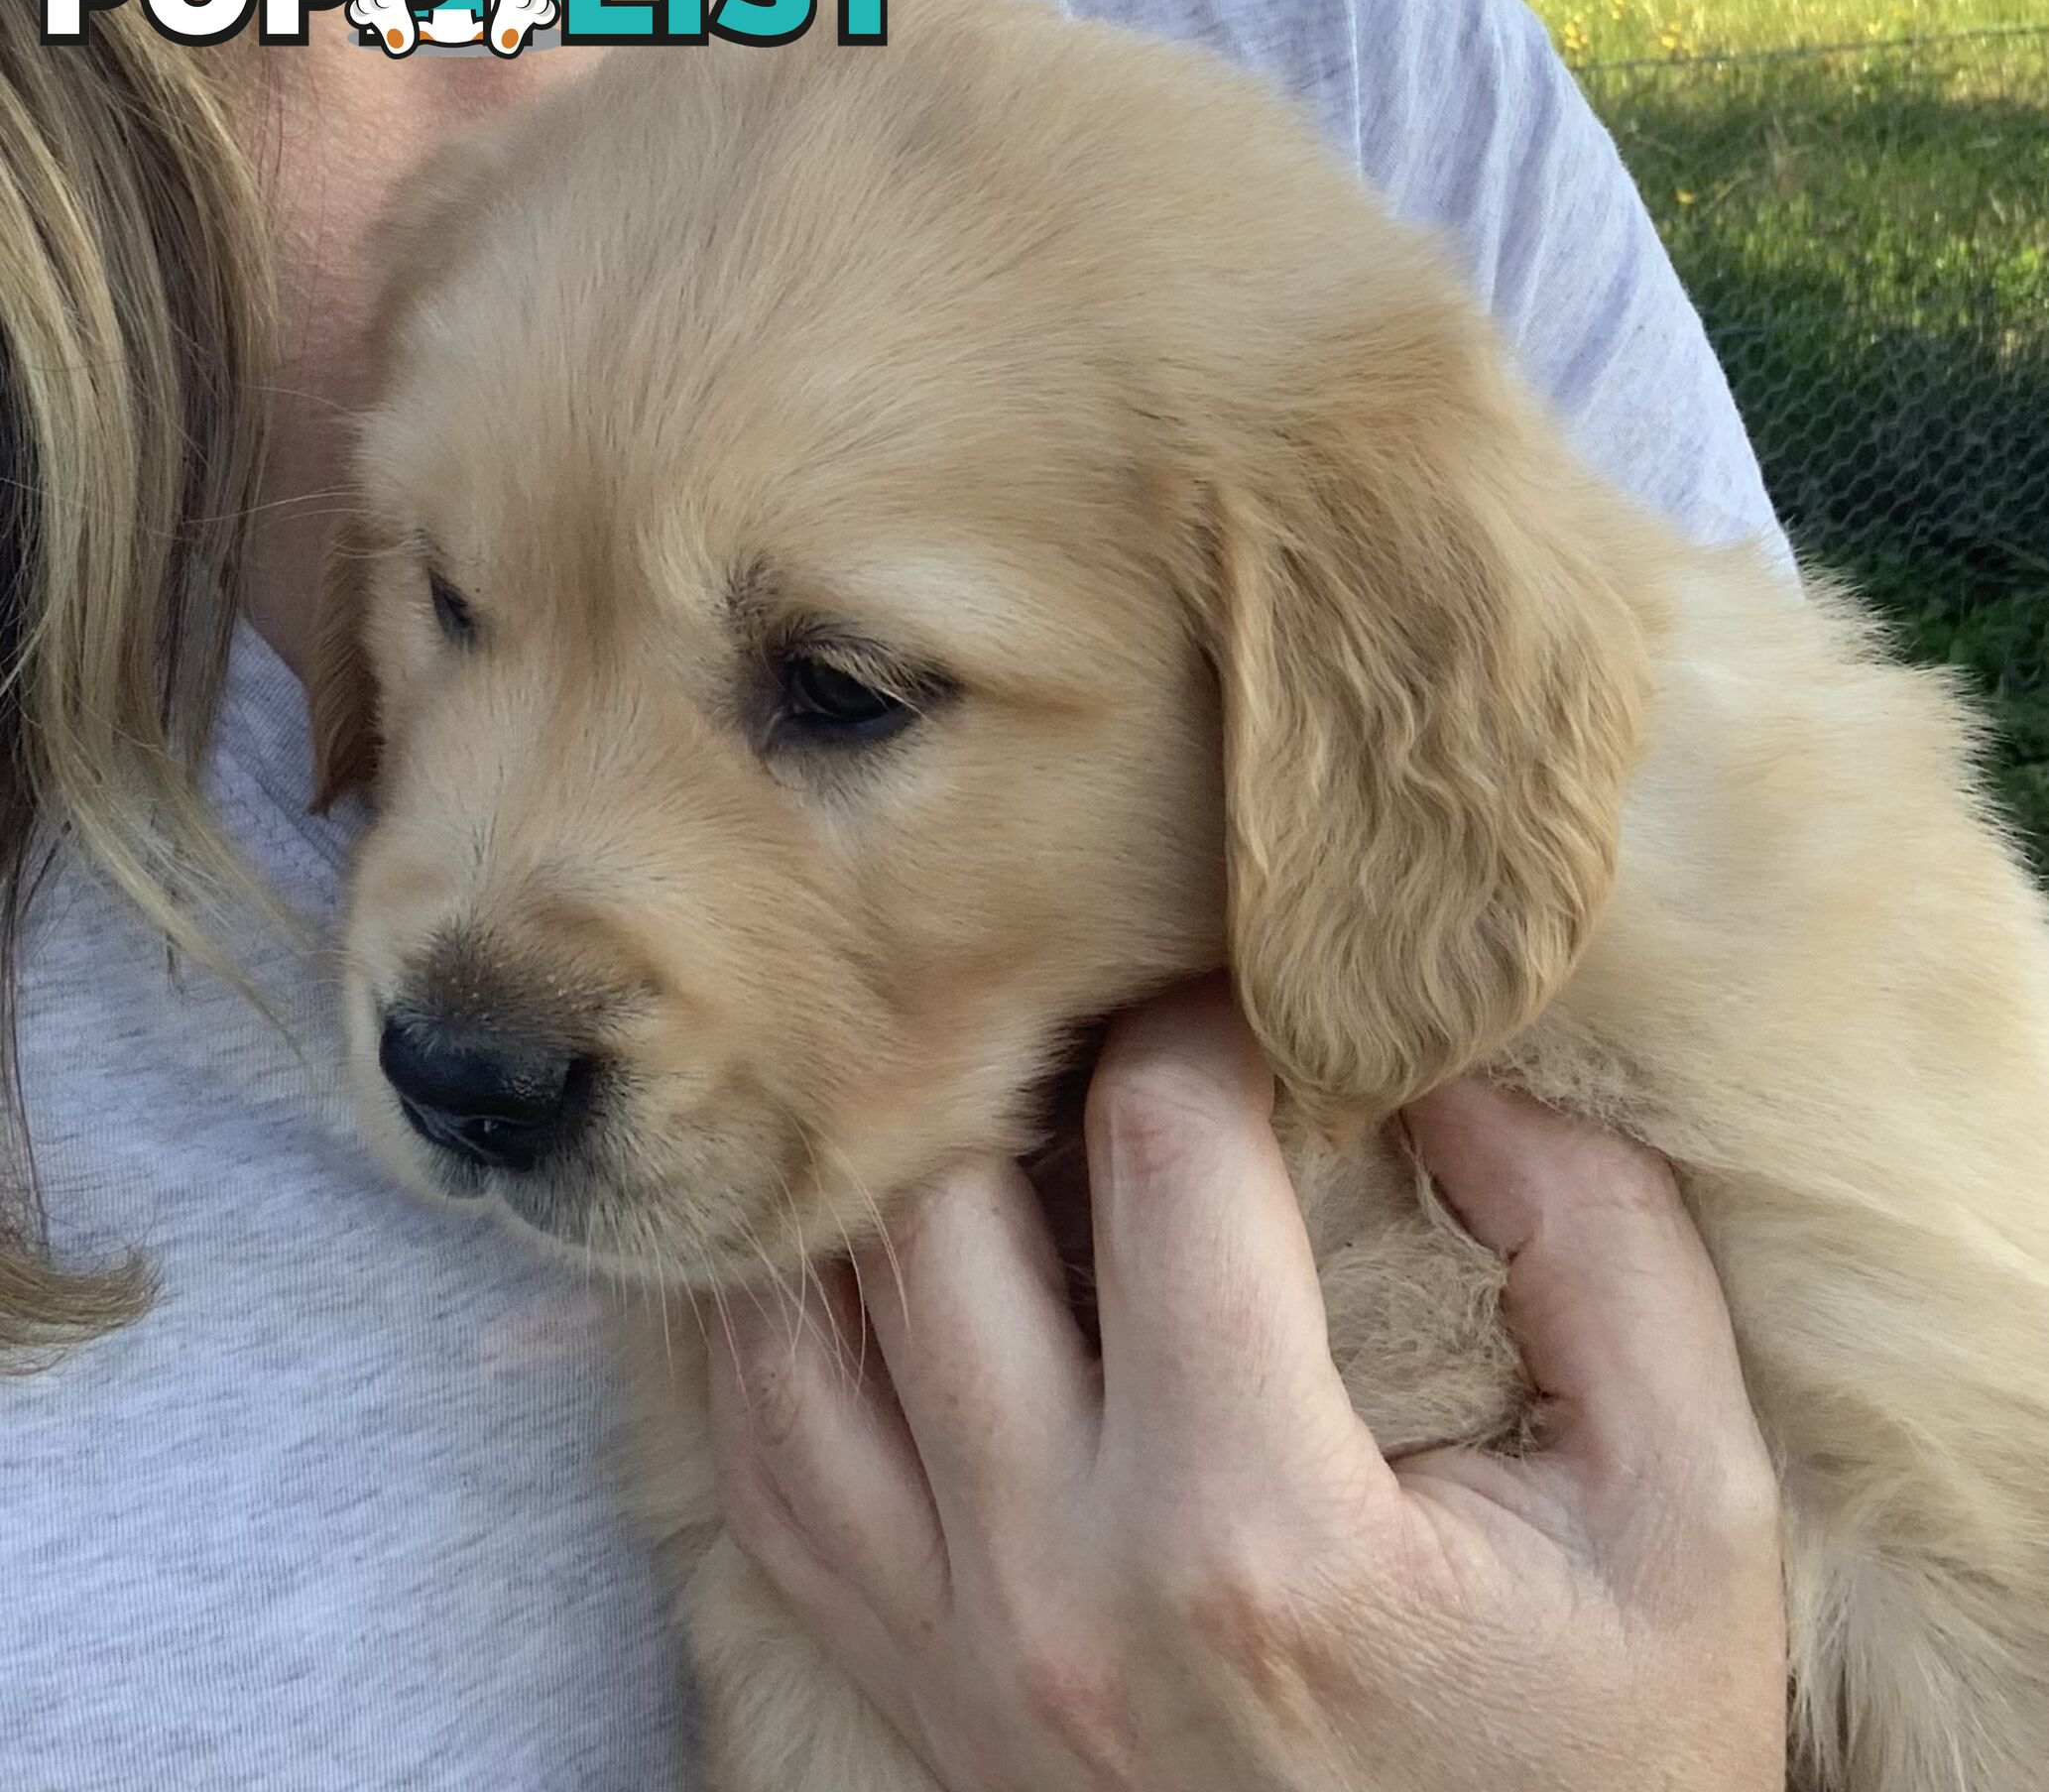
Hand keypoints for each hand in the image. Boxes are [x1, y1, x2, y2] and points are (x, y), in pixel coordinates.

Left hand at [707, 979, 1786, 1790]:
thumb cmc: (1596, 1758)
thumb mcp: (1687, 1517)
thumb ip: (1604, 1251)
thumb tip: (1454, 1060)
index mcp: (1253, 1528)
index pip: (1162, 1145)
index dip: (1211, 1014)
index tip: (1260, 992)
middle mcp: (1050, 1582)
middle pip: (941, 1200)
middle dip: (1031, 1060)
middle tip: (1114, 1018)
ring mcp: (943, 1642)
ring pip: (802, 1316)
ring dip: (887, 1173)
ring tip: (993, 1102)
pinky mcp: (897, 1677)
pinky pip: (758, 1448)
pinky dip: (786, 1314)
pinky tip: (872, 1244)